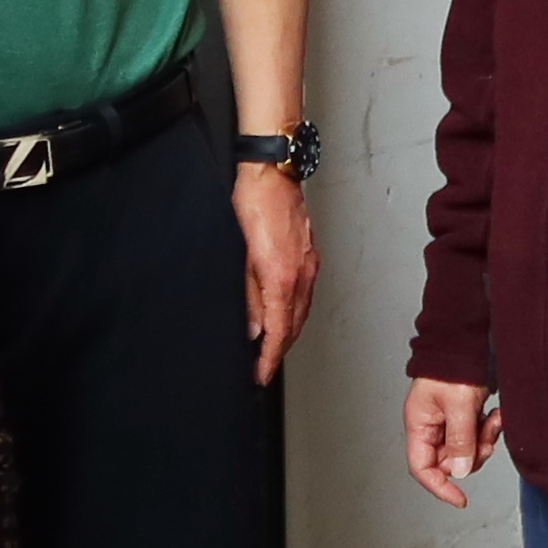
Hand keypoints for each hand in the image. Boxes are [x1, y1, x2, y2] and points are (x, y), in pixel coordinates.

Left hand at [233, 161, 316, 385]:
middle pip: (294, 327)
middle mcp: (301, 276)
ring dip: (288, 332)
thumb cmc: (252, 203)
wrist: (272, 172)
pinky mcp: (308, 256)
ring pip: (301, 312)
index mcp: (282, 278)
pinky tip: (283, 312)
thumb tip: (251, 328)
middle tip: (262, 367)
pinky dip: (293, 312)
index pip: (279, 332)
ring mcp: (308, 266)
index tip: (260, 374)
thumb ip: (246, 295)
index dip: (269, 358)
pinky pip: (304, 295)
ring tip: (271, 346)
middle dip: (279, 350)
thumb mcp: (239, 255)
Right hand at [403, 377, 500, 507]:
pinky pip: (475, 436)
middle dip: (472, 454)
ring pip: (466, 451)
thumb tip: (462, 471)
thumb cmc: (452, 366)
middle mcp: (431, 427)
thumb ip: (460, 439)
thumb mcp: (458, 405)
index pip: (421, 468)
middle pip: (450, 462)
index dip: (439, 487)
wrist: (464, 341)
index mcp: (419, 425)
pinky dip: (488, 430)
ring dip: (484, 440)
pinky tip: (494, 414)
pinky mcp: (463, 417)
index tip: (459, 498)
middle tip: (486, 435)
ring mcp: (447, 423)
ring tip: (493, 418)